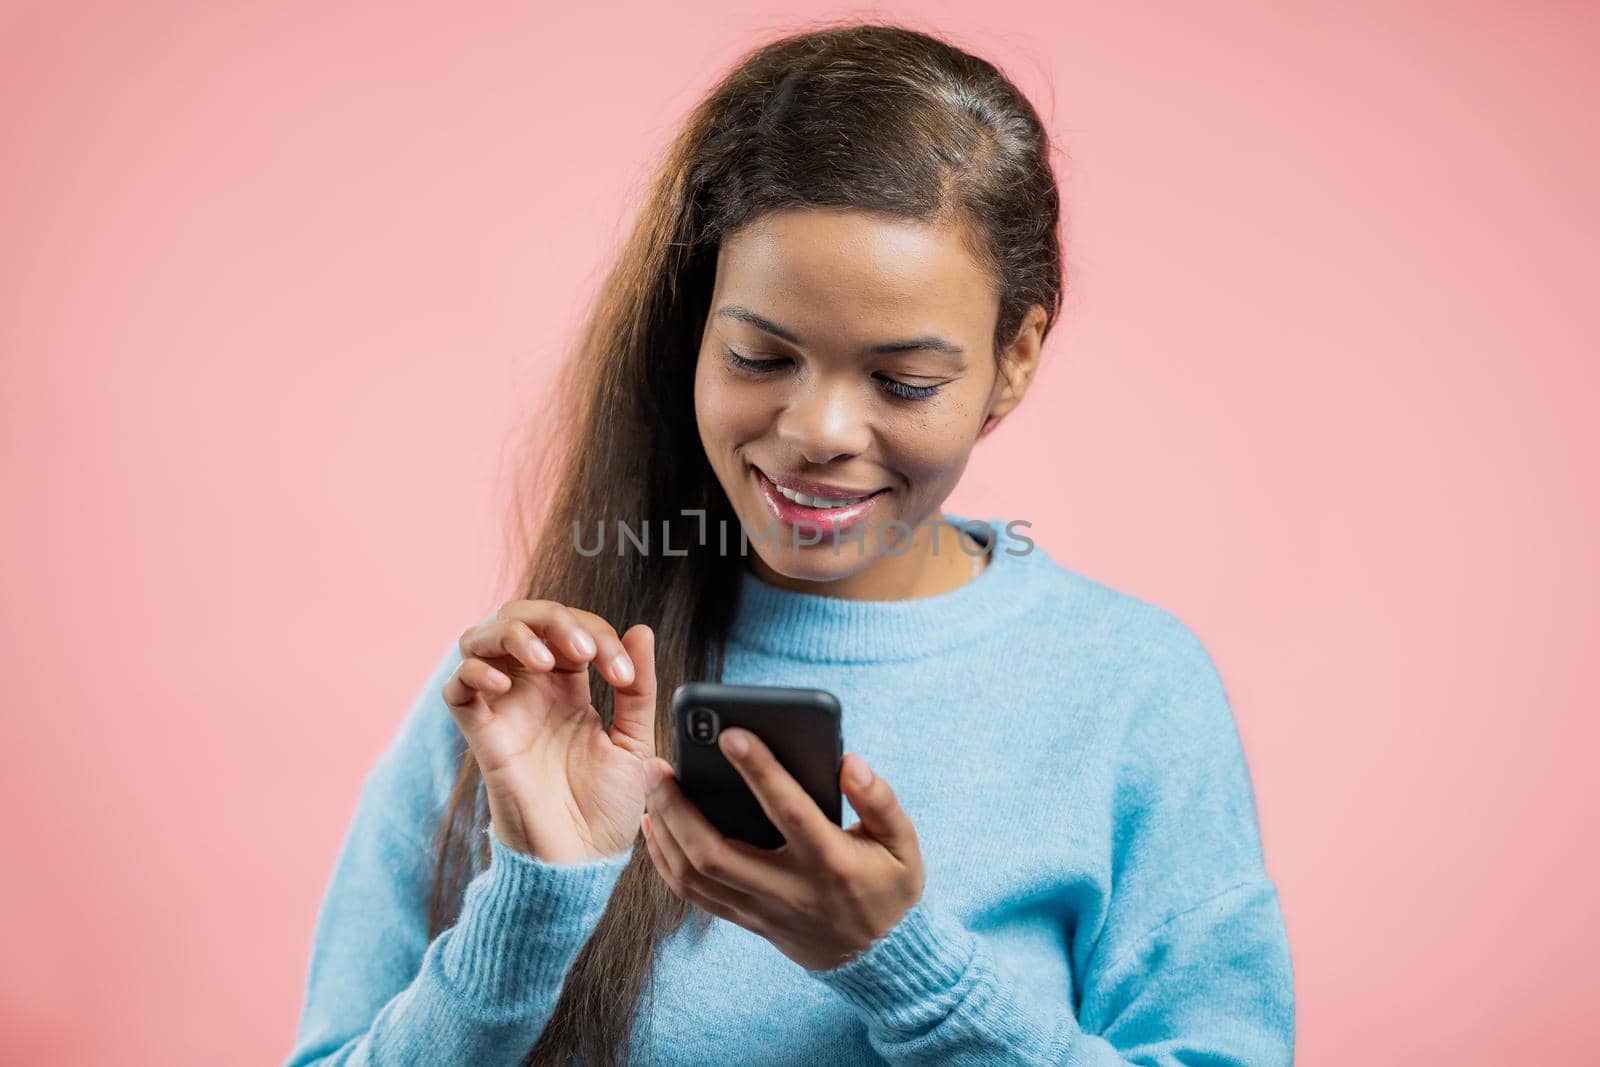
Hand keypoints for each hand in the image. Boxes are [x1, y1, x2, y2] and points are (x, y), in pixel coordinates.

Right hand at [442, 601, 655, 863]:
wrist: (581, 861)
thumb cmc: (607, 807)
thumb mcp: (634, 740)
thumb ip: (637, 686)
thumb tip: (641, 630)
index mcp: (569, 686)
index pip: (571, 628)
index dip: (598, 635)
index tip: (623, 676)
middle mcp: (532, 689)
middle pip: (521, 617)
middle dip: (552, 619)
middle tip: (583, 650)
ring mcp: (504, 707)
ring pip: (481, 638)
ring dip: (513, 634)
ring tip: (545, 660)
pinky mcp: (480, 733)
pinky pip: (457, 686)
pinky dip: (474, 670)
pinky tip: (503, 682)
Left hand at [639, 728, 925, 971]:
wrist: (878, 958)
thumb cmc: (889, 886)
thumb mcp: (903, 844)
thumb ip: (880, 800)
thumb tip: (849, 762)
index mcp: (832, 862)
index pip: (790, 812)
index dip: (760, 771)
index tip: (730, 733)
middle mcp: (791, 890)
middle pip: (717, 851)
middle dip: (679, 806)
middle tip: (657, 764)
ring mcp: (763, 910)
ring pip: (696, 875)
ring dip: (665, 830)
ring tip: (652, 786)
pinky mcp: (747, 920)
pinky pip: (694, 894)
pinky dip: (665, 860)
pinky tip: (656, 824)